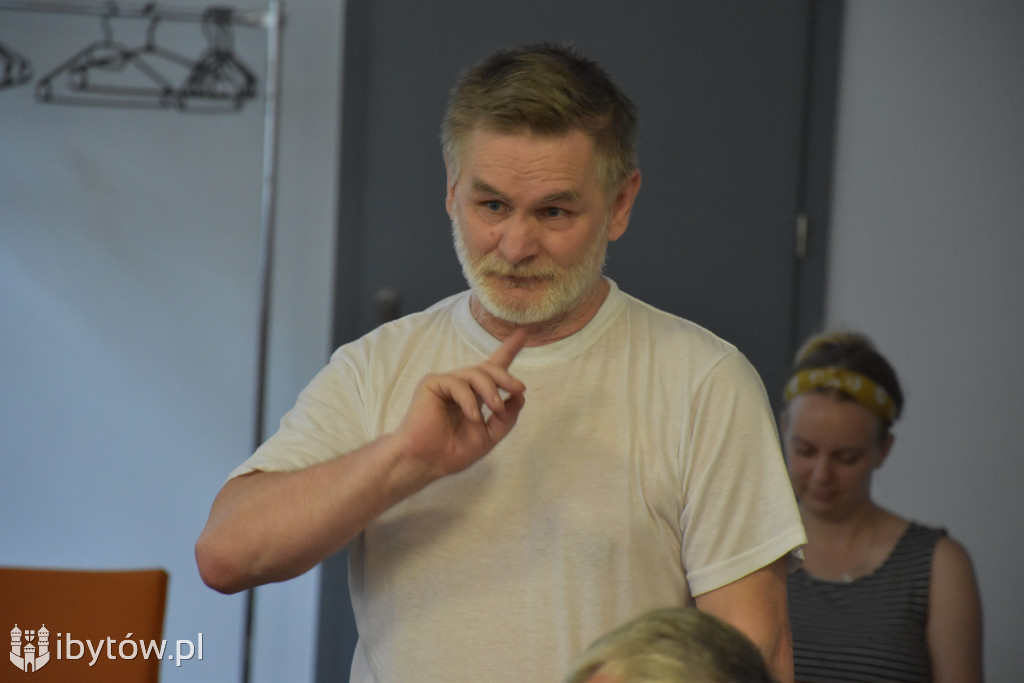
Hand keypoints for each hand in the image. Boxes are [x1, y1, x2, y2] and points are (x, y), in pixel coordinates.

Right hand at [395, 330, 526, 480]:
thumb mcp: (488, 436)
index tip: (522, 334)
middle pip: (487, 369)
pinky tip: (472, 416)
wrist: (426, 462)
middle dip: (506, 376)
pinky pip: (457, 383)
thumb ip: (506, 418)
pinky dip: (469, 399)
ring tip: (495, 409)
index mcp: (474, 396)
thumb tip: (520, 396)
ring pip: (475, 373)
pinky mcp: (432, 384)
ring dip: (490, 391)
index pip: (493, 369)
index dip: (508, 350)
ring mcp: (446, 383)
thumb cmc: (452, 451)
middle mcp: (461, 386)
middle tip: (519, 388)